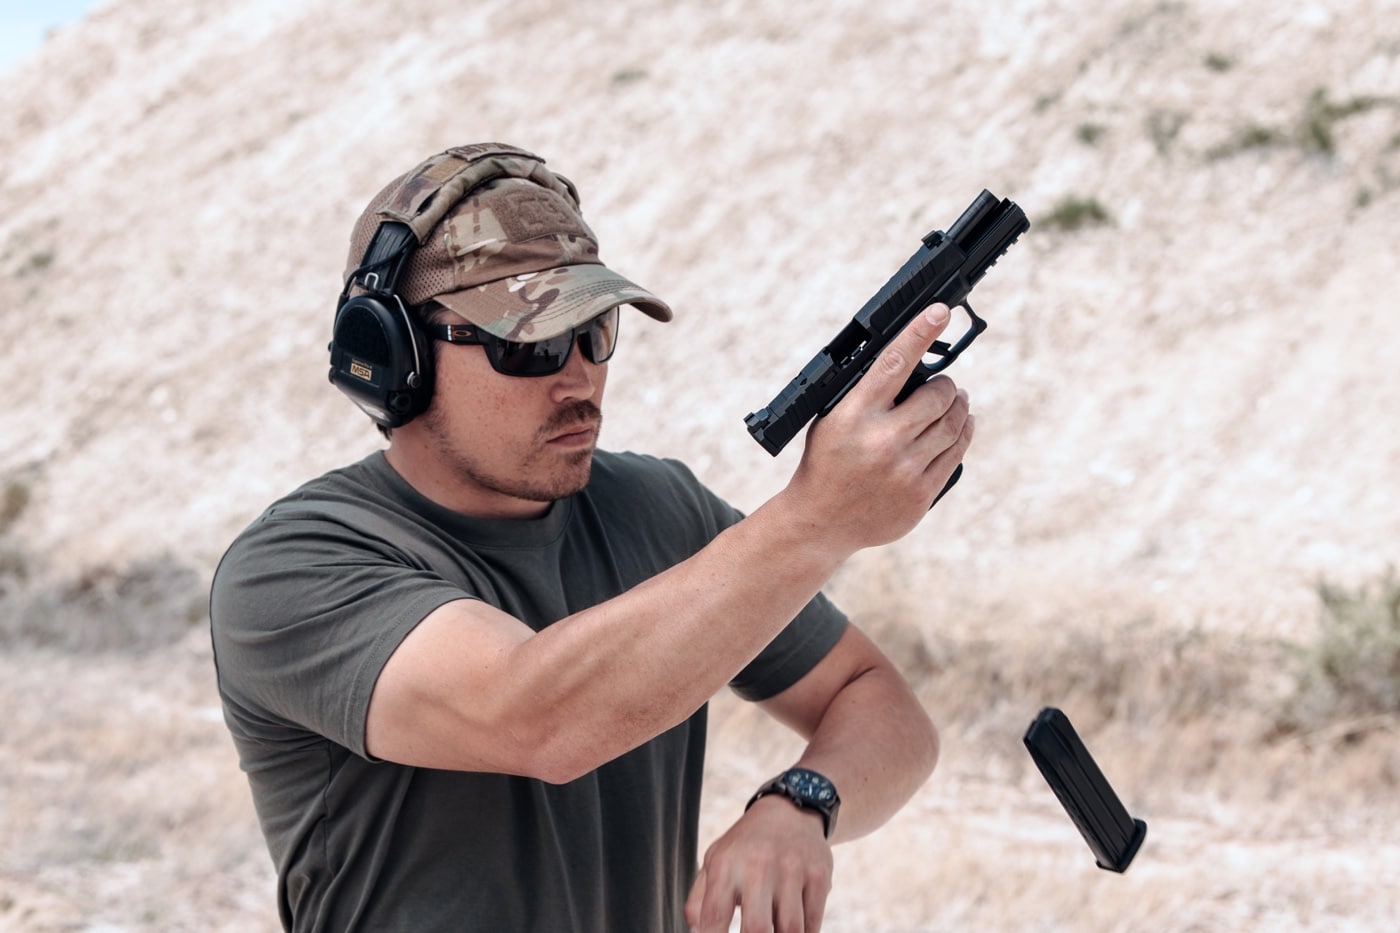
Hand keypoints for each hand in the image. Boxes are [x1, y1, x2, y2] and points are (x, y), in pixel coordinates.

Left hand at [685, 795, 833, 932]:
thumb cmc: (746, 846)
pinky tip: (793, 929)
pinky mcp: (819, 875)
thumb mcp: (715, 861)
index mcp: (726, 864)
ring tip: (773, 931)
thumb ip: (698, 900)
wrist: (790, 810)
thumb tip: (696, 932)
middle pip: (757, 928)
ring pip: (790, 930)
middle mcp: (758, 864)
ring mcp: (792, 869)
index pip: (714, 916)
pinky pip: (813, 924)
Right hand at [786, 303, 974, 551]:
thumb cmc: (826, 462)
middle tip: (945, 384)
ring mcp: (905, 470)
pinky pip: (957, 453)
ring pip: (954, 423)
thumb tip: (911, 362)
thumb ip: (867, 394)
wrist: (820, 521)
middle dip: (946, 385)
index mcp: (855, 415)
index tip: (940, 310)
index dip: (920, 331)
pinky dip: (964, 432)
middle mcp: (882, 441)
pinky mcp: (921, 494)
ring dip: (959, 406)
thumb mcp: (832, 419)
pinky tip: (963, 424)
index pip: (894, 362)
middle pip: (938, 396)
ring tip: (956, 401)